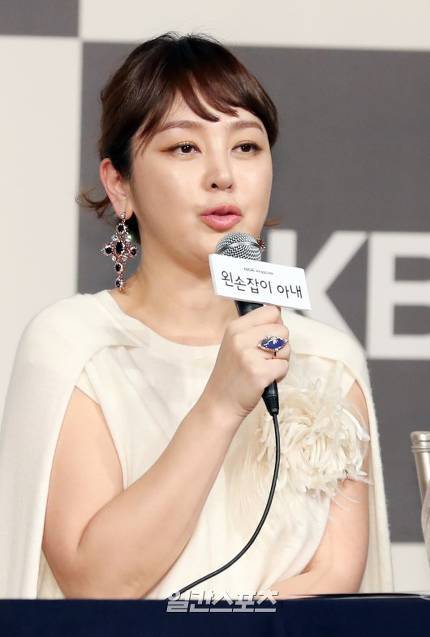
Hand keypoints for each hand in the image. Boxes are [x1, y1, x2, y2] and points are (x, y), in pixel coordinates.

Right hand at [202, 304, 289, 425]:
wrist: (219, 403)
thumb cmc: (231, 374)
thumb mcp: (234, 344)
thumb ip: (254, 329)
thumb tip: (278, 314)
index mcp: (235, 327)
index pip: (271, 311)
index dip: (276, 324)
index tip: (270, 336)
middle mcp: (241, 338)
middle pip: (282, 329)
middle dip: (280, 344)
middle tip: (265, 358)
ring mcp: (249, 355)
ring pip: (285, 347)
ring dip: (280, 360)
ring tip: (263, 368)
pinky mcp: (259, 372)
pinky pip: (284, 366)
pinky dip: (279, 375)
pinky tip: (264, 379)